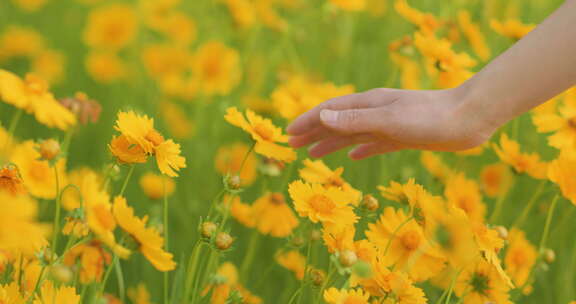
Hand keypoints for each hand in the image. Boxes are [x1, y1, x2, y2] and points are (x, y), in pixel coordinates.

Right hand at [286, 87, 496, 159]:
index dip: (307, 121)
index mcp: (368, 104)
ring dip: (331, 143)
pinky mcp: (402, 137)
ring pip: (352, 134)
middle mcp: (375, 112)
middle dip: (313, 133)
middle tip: (293, 146)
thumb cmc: (430, 118)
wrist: (469, 119)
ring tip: (314, 155)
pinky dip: (359, 149)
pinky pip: (373, 143)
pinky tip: (353, 156)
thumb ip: (356, 121)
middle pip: (337, 122)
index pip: (329, 111)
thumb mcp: (389, 120)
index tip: (288, 133)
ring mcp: (388, 124)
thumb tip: (322, 118)